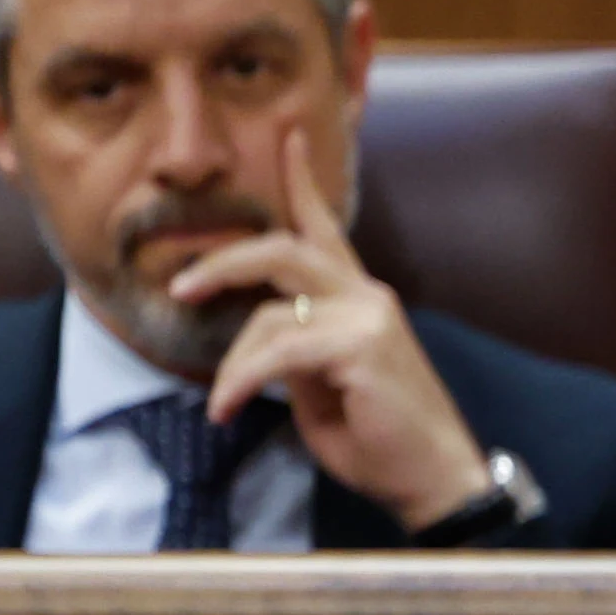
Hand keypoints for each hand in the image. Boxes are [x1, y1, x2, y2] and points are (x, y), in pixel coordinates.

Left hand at [166, 128, 490, 530]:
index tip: (288, 135)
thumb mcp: (323, 388)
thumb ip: (296, 353)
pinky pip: (275, 353)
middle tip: (181, 284)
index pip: (327, 229)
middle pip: (282, 250)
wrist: (434, 479)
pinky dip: (241, 383)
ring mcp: (367, 317)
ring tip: (222, 401)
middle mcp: (367, 297)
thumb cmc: (382, 442)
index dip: (302, 181)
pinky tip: (229, 410)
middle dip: (222, 263)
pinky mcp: (359, 346)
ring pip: (269, 310)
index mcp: (361, 301)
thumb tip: (264, 344)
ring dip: (233, 361)